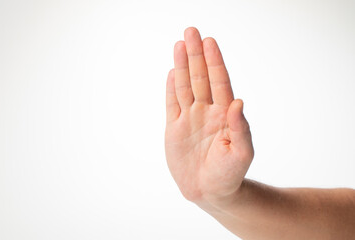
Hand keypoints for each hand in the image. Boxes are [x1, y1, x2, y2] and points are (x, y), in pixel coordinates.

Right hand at [165, 27, 253, 203]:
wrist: (209, 192)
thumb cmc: (230, 174)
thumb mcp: (242, 154)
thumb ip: (240, 128)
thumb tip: (238, 102)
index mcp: (225, 114)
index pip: (219, 82)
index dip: (214, 62)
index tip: (210, 42)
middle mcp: (207, 111)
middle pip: (200, 78)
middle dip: (196, 55)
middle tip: (191, 31)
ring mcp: (190, 118)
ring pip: (185, 86)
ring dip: (182, 65)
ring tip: (180, 44)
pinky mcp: (175, 128)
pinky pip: (172, 103)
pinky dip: (171, 87)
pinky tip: (172, 71)